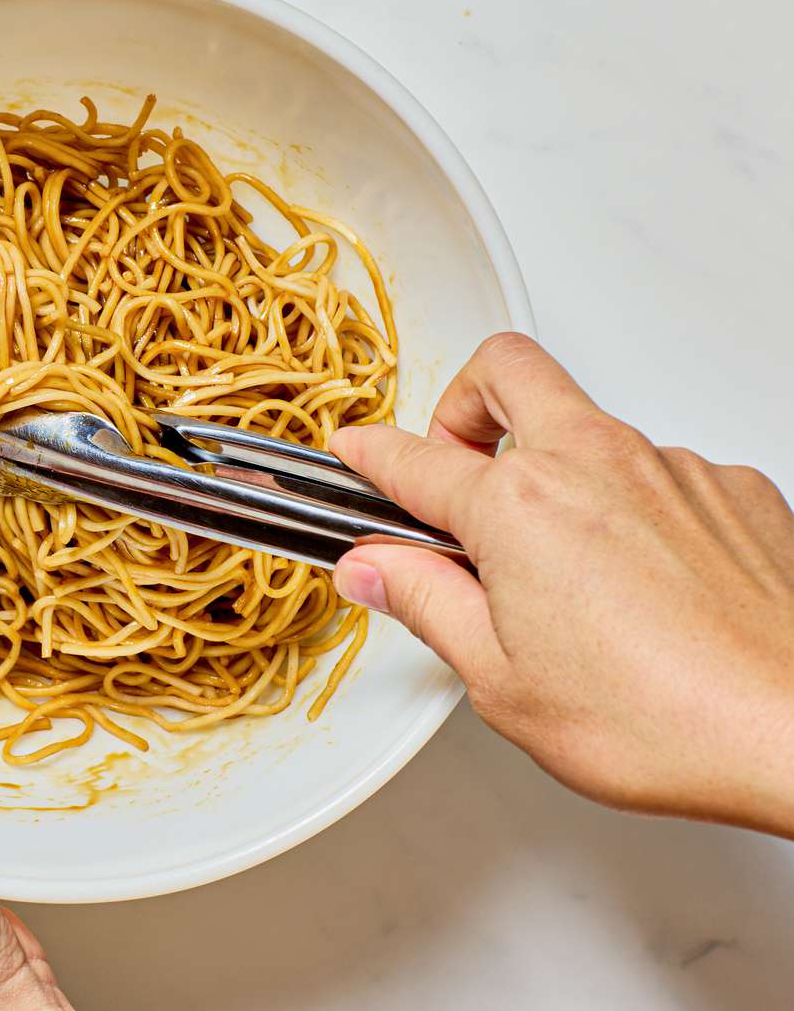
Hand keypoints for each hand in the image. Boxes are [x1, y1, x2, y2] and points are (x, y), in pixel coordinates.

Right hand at [329, 333, 793, 836]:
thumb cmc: (665, 719)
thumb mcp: (502, 681)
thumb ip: (427, 604)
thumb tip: (373, 568)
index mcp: (518, 507)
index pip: (414, 460)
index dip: (370, 454)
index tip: (356, 451)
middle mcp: (593, 462)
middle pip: (505, 370)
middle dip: (463, 401)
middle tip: (458, 463)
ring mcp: (670, 466)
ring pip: (588, 427)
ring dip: (556, 468)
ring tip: (566, 567)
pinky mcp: (731, 487)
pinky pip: (660, 469)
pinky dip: (632, 505)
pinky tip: (644, 584)